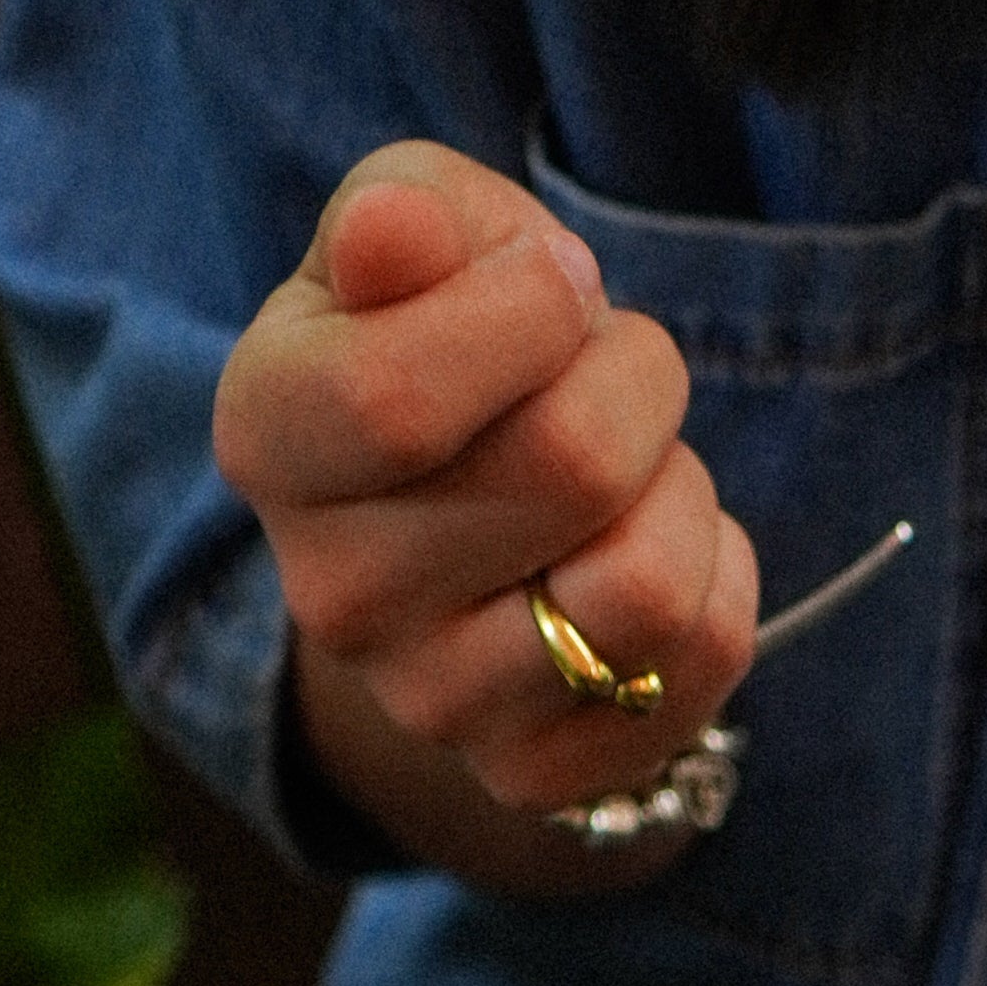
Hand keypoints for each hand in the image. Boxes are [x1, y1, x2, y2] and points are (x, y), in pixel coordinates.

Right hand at [211, 142, 757, 875]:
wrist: (462, 512)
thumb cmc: (440, 331)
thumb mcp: (413, 230)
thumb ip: (406, 211)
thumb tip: (394, 237)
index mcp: (269, 438)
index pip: (399, 399)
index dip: (530, 312)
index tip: (550, 282)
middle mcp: (332, 596)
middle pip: (569, 469)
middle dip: (633, 376)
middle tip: (607, 369)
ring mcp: (434, 706)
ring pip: (647, 586)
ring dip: (679, 485)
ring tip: (631, 465)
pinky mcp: (536, 774)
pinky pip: (704, 654)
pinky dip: (716, 571)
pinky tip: (649, 543)